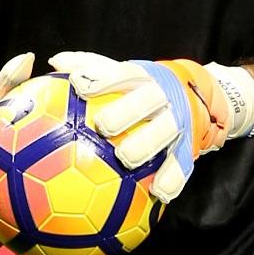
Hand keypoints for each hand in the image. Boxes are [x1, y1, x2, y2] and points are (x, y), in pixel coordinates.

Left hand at [52, 52, 253, 202]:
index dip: (102, 80)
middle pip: (145, 102)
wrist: (198, 95)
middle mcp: (163, 98)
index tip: (80, 87)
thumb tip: (55, 61)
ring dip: (147, 145)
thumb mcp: (125, 73)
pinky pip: (183, 165)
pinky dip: (172, 179)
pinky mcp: (190, 147)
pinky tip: (159, 193)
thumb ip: (92, 68)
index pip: (122, 74)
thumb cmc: (145, 86)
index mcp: (144, 78)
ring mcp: (178, 122)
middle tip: (104, 126)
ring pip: (165, 133)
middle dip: (126, 112)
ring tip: (127, 159)